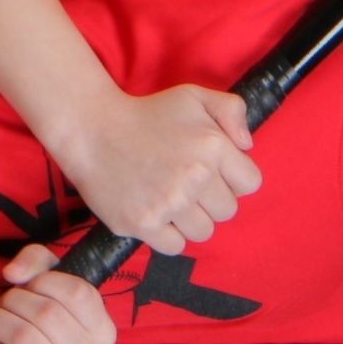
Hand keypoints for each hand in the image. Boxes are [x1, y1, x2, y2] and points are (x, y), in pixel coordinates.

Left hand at [0, 242, 118, 343]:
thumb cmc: (31, 328)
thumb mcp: (41, 286)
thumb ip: (35, 262)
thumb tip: (14, 272)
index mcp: (103, 332)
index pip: (79, 293)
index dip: (44, 281)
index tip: (26, 285)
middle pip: (47, 314)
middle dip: (12, 302)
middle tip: (0, 306)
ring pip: (26, 339)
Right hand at [57, 84, 260, 253]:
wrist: (92, 130)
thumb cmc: (146, 114)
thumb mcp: (193, 96)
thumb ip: (232, 110)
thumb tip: (248, 145)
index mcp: (213, 146)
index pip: (250, 184)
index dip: (234, 179)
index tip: (214, 173)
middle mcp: (195, 176)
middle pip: (228, 211)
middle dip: (212, 200)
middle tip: (187, 185)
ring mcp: (169, 203)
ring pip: (203, 232)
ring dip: (191, 220)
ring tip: (171, 199)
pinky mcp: (144, 223)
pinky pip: (175, 246)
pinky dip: (168, 235)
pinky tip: (156, 213)